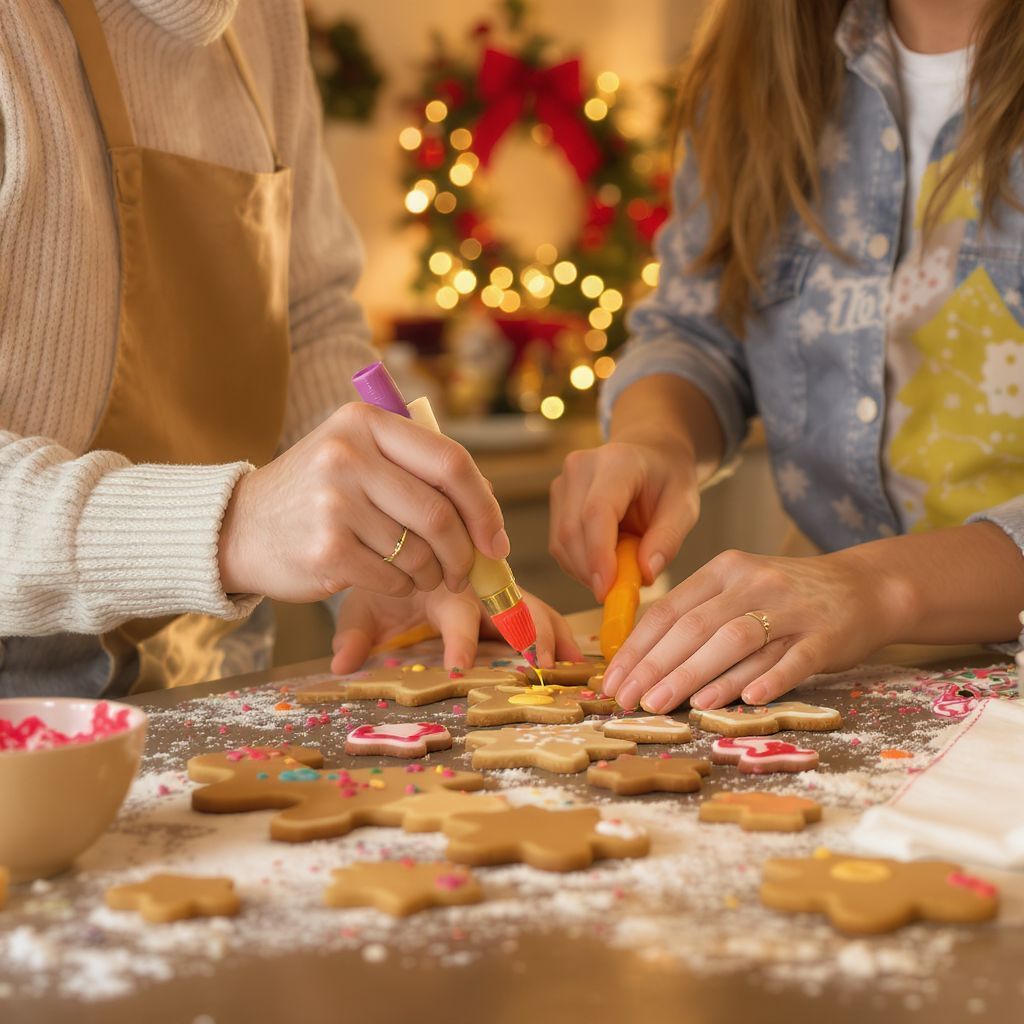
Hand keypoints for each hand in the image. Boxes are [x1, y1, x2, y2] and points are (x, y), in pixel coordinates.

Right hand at [218, 403, 509, 600]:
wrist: (238, 527)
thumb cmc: (315, 494)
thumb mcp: (356, 454)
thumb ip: (415, 466)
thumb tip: (488, 506)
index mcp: (365, 422)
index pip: (451, 462)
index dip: (485, 506)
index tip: (496, 539)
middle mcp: (348, 455)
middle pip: (440, 513)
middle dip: (464, 552)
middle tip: (465, 572)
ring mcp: (334, 502)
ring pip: (420, 552)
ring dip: (432, 574)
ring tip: (421, 574)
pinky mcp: (326, 550)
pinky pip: (394, 579)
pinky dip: (403, 587)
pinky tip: (388, 579)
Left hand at [330, 586, 581, 673]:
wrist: (394, 536)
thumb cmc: (381, 577)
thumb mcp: (364, 603)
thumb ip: (356, 632)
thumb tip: (342, 664)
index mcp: (441, 583)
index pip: (456, 611)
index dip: (459, 639)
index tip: (459, 667)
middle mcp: (476, 582)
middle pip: (509, 603)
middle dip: (527, 633)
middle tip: (542, 664)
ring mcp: (496, 588)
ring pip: (531, 603)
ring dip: (551, 633)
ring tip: (570, 664)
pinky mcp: (510, 595)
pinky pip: (538, 608)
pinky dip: (557, 630)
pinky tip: (576, 656)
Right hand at [549, 439, 698, 599]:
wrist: (650, 456)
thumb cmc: (668, 481)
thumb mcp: (685, 507)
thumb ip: (667, 539)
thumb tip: (645, 575)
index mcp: (617, 462)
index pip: (597, 512)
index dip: (598, 555)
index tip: (608, 590)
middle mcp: (581, 468)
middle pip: (572, 531)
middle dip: (592, 571)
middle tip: (622, 594)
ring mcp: (563, 483)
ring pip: (561, 542)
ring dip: (587, 571)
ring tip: (621, 571)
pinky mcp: (556, 501)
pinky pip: (559, 545)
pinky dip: (580, 564)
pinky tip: (606, 562)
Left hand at [601, 547, 905, 711]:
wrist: (865, 588)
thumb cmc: (786, 598)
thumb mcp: (738, 590)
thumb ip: (697, 616)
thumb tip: (642, 660)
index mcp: (724, 570)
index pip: (669, 610)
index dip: (637, 648)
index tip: (612, 681)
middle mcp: (753, 583)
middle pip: (695, 627)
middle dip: (655, 667)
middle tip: (627, 701)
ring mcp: (791, 608)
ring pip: (736, 642)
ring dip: (696, 676)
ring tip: (665, 704)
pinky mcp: (825, 635)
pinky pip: (793, 660)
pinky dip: (768, 680)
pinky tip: (744, 701)